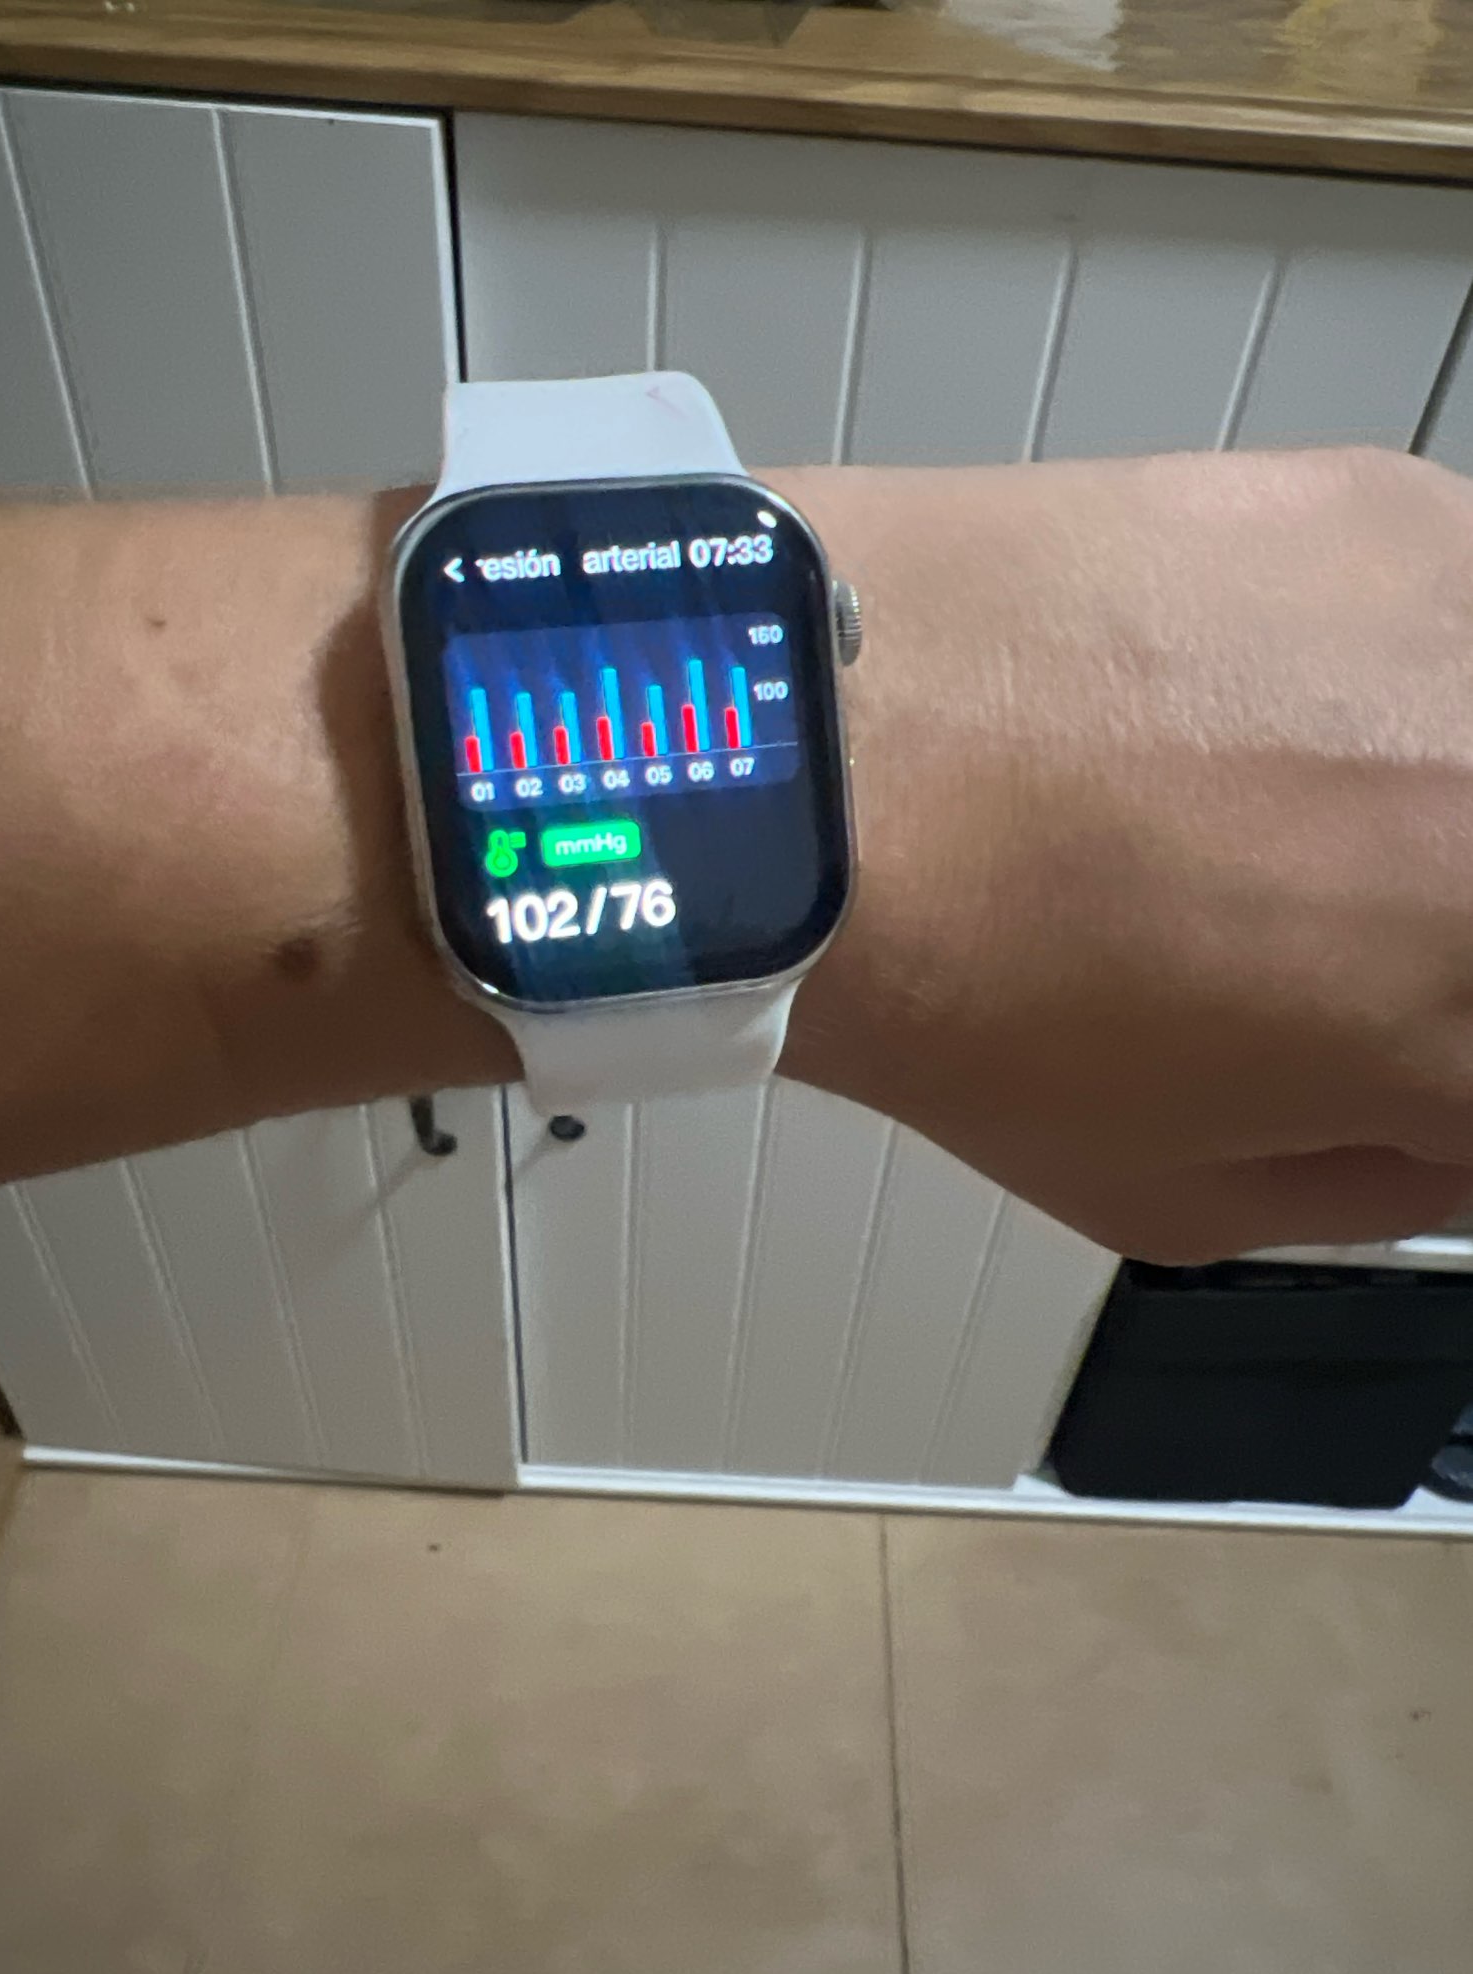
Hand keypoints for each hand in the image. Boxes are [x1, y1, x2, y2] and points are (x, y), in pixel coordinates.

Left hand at [786, 450, 1472, 1261]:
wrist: (828, 760)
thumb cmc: (963, 982)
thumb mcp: (1178, 1196)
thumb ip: (1380, 1176)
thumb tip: (1447, 1127)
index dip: (1445, 1073)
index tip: (1396, 1055)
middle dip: (1435, 935)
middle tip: (1334, 937)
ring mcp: (1472, 646)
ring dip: (1430, 794)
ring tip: (1286, 809)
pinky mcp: (1398, 515)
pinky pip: (1448, 621)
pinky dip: (1384, 672)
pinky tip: (1255, 702)